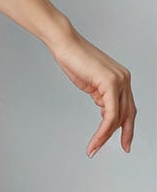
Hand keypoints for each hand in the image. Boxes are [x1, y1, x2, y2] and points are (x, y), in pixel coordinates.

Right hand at [48, 28, 136, 157]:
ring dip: (106, 136)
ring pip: (118, 117)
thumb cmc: (72, 58)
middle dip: (122, 134)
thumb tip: (104, 108)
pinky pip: (110, 113)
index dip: (126, 127)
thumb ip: (101, 94)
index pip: (127, 108)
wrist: (64, 43)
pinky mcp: (110, 83)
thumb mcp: (90, 81)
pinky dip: (103, 130)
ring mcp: (119, 80)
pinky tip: (96, 139)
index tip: (124, 142)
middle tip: (119, 148)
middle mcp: (124, 79)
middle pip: (127, 114)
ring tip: (94, 147)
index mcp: (121, 78)